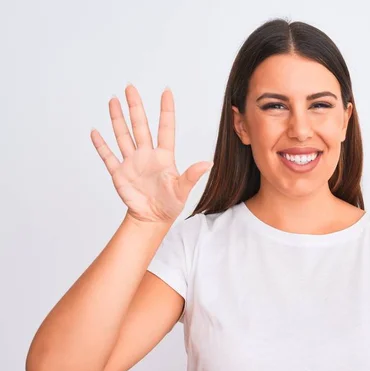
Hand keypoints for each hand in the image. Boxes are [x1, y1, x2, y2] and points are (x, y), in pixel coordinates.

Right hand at [91, 85, 212, 224]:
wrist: (153, 218)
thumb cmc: (170, 204)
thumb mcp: (182, 189)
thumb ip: (192, 175)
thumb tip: (208, 163)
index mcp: (164, 157)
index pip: (165, 128)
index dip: (166, 110)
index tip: (166, 91)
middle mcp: (147, 155)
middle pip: (140, 126)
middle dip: (135, 106)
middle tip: (130, 87)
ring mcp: (132, 162)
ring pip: (123, 136)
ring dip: (117, 119)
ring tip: (113, 100)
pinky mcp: (120, 174)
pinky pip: (108, 157)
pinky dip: (101, 145)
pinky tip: (95, 131)